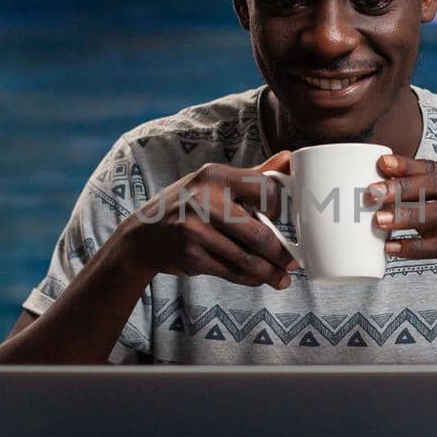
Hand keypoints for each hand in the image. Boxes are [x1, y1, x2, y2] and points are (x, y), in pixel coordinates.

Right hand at [115, 151, 298, 288]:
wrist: (143, 235)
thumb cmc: (187, 205)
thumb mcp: (214, 182)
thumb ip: (254, 174)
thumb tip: (289, 157)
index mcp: (214, 175)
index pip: (264, 189)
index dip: (279, 207)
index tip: (281, 219)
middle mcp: (204, 200)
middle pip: (258, 233)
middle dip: (281, 253)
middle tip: (294, 262)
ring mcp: (195, 230)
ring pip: (247, 258)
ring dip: (270, 272)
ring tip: (282, 278)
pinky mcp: (192, 256)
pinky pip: (231, 272)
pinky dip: (250, 278)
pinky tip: (259, 279)